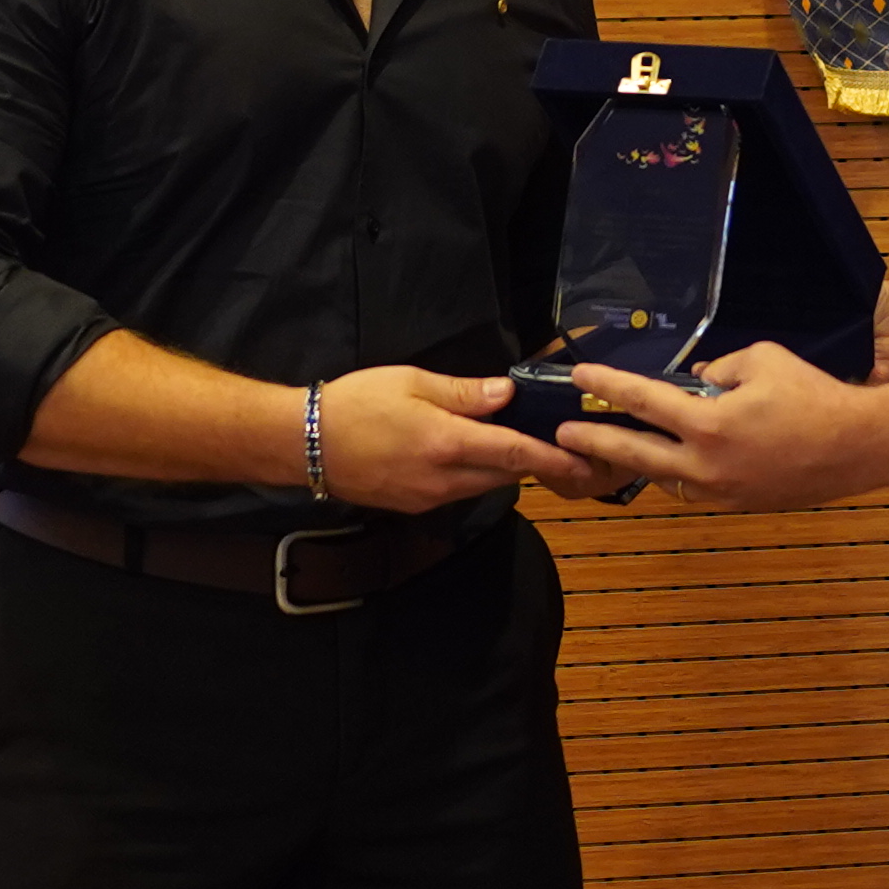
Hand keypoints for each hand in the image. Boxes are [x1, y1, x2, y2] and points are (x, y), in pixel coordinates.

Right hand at [318, 368, 600, 512]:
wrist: (303, 443)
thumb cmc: (355, 403)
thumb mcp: (410, 383)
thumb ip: (463, 393)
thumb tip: (506, 394)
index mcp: (447, 443)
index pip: (514, 453)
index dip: (553, 457)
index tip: (585, 460)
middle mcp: (444, 479)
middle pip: (505, 475)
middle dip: (534, 462)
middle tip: (559, 443)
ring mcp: (429, 498)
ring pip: (483, 486)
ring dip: (504, 468)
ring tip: (520, 444)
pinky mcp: (415, 505)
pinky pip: (459, 492)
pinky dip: (475, 475)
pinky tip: (471, 455)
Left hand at [560, 344, 888, 513]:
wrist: (857, 446)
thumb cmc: (812, 395)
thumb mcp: (762, 360)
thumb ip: (718, 369)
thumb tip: (695, 380)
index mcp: (708, 423)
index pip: (642, 400)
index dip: (606, 386)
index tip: (579, 376)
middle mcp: (706, 464)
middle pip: (634, 453)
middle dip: (594, 442)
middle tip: (562, 435)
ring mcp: (720, 491)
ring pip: (662, 477)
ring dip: (634, 463)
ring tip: (608, 450)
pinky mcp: (737, 504)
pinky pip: (691, 490)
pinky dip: (673, 475)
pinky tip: (665, 462)